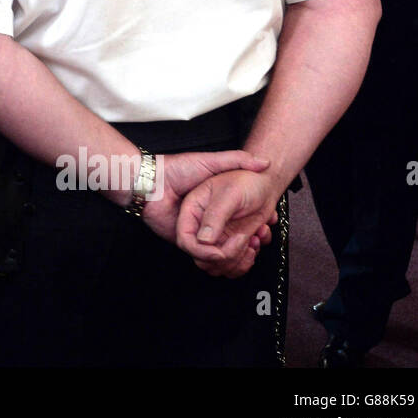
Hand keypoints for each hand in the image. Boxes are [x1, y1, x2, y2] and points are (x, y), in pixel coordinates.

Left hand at [140, 149, 271, 258]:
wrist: (149, 180)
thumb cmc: (177, 168)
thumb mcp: (211, 162)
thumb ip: (237, 160)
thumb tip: (265, 163)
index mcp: (215, 204)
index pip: (242, 219)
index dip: (257, 224)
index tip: (269, 223)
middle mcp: (208, 220)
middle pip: (235, 238)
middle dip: (251, 241)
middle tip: (261, 238)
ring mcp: (197, 232)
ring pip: (222, 250)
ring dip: (238, 252)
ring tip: (251, 246)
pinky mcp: (184, 241)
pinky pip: (203, 256)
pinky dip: (217, 257)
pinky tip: (229, 251)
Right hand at [176, 169, 280, 278]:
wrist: (264, 183)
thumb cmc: (245, 181)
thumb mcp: (229, 195)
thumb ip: (215, 216)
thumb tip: (204, 240)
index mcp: (193, 211)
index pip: (186, 240)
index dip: (202, 252)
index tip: (221, 253)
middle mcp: (202, 226)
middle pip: (202, 258)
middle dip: (226, 257)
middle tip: (243, 242)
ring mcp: (217, 236)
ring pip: (218, 265)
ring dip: (239, 261)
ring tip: (252, 241)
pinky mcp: (231, 243)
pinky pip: (234, 264)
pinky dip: (248, 259)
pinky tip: (258, 240)